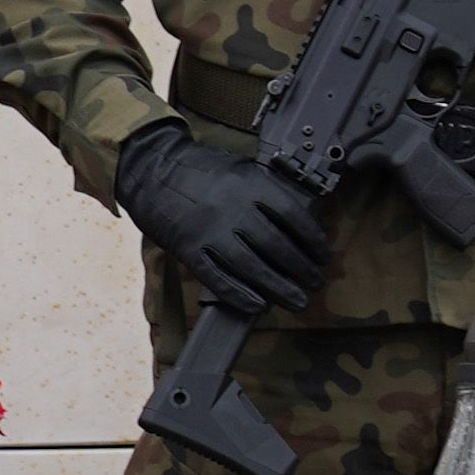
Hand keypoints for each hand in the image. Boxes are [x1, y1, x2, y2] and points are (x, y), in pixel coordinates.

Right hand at [116, 119, 330, 316]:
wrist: (152, 170)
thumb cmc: (202, 170)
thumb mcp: (242, 170)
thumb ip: (270, 193)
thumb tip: (302, 225)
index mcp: (250, 184)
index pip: (294, 218)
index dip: (314, 241)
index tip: (323, 256)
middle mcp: (232, 208)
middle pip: (277, 247)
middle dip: (302, 270)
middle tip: (314, 283)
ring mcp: (209, 231)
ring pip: (251, 267)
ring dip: (279, 288)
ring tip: (296, 300)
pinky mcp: (188, 249)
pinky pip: (218, 278)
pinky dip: (239, 295)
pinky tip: (257, 305)